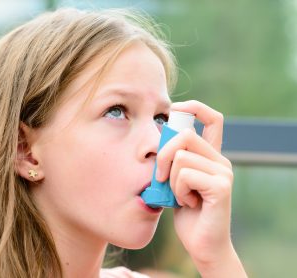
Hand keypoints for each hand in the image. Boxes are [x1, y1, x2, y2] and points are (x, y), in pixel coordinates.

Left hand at [156, 100, 246, 276]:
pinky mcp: (221, 187)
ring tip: (180, 196)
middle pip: (185, 135)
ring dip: (170, 180)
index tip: (174, 109)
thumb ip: (174, 161)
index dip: (194, 107)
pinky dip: (178, 191)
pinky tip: (187, 203)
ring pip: (181, 157)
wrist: (201, 243)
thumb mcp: (176, 180)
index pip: (212, 118)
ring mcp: (223, 172)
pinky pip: (185, 175)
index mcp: (210, 155)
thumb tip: (159, 140)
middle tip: (160, 177)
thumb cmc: (186, 212)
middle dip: (163, 155)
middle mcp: (220, 160)